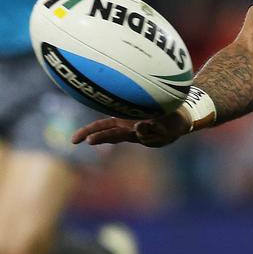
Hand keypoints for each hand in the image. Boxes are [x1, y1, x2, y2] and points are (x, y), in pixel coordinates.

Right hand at [72, 111, 189, 147]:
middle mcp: (131, 130)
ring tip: (139, 126)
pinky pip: (157, 131)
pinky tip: (156, 124)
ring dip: (140, 131)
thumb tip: (129, 121)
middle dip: (103, 137)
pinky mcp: (161, 134)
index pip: (101, 127)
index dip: (87, 133)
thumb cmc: (154, 113)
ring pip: (139, 134)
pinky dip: (156, 128)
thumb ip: (131, 114)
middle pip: (115, 134)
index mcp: (122, 123)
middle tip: (90, 141)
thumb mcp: (137, 111)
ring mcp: (146, 133)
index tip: (73, 141)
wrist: (179, 121)